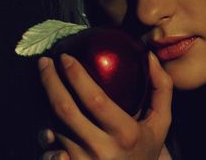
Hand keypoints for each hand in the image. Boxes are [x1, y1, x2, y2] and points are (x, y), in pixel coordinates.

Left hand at [38, 52, 172, 159]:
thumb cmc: (146, 147)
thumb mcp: (161, 119)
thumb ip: (161, 87)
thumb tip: (150, 55)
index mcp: (126, 133)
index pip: (95, 99)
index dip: (76, 76)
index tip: (66, 58)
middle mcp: (102, 150)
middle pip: (65, 110)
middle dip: (50, 82)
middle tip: (44, 63)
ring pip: (55, 128)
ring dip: (47, 104)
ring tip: (48, 85)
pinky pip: (49, 149)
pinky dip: (45, 134)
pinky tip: (46, 124)